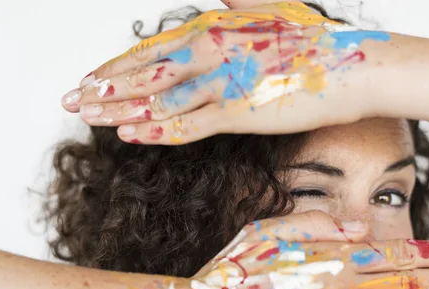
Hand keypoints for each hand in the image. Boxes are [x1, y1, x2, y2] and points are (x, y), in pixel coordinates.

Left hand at [61, 2, 389, 144]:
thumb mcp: (276, 14)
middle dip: (106, 88)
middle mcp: (213, 52)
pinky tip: (131, 135)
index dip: (120, 65)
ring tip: (89, 119)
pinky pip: (190, 126)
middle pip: (147, 73)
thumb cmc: (320, 45)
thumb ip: (242, 4)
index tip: (92, 77)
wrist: (357, 69)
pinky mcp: (240, 113)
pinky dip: (158, 131)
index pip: (155, 48)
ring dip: (122, 111)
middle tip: (71, 100)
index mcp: (217, 28)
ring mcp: (224, 83)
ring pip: (160, 100)